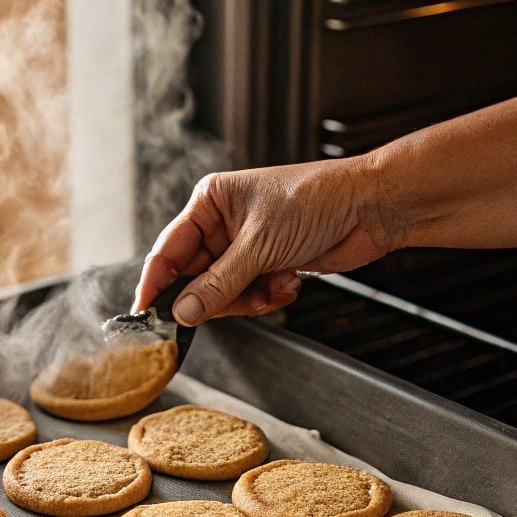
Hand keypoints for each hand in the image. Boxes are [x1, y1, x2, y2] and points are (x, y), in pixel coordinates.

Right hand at [134, 156, 398, 324]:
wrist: (371, 208)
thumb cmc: (315, 202)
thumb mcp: (258, 245)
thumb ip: (217, 283)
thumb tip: (182, 312)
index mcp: (210, 203)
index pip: (168, 250)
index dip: (156, 284)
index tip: (145, 314)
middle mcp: (222, 225)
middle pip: (194, 278)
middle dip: (214, 296)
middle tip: (230, 304)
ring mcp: (245, 247)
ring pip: (223, 293)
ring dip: (247, 298)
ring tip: (273, 285)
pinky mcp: (267, 265)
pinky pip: (250, 296)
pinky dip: (268, 296)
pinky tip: (290, 281)